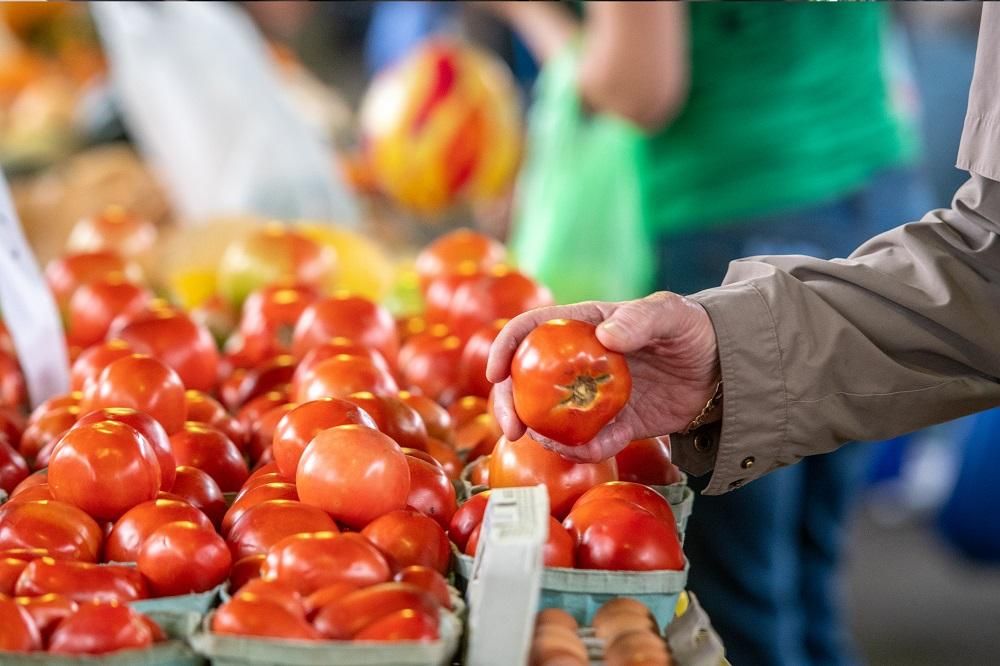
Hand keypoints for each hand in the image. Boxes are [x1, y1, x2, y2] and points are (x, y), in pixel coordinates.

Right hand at [486, 292, 719, 461]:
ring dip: (540, 432)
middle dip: (509, 404)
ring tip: (546, 442)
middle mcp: (579, 363)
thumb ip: (641, 319)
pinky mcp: (617, 425)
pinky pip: (590, 443)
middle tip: (512, 428)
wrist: (727, 368)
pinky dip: (581, 451)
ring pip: (551, 417)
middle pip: (526, 381)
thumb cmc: (694, 329)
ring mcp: (595, 396)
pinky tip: (585, 450)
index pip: (530, 330)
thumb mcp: (672, 315)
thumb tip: (604, 337)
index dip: (505, 347)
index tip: (494, 372)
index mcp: (583, 326)